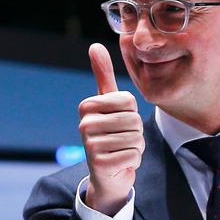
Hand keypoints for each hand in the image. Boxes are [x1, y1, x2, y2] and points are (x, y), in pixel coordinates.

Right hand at [79, 44, 142, 215]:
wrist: (107, 174)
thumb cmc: (111, 134)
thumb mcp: (108, 104)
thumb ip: (103, 75)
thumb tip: (95, 46)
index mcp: (87, 106)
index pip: (128, 101)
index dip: (131, 113)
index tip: (119, 122)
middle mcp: (84, 125)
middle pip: (133, 120)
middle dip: (135, 132)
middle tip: (121, 140)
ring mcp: (90, 145)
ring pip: (135, 138)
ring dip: (135, 147)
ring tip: (121, 151)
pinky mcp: (99, 165)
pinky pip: (133, 155)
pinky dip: (133, 161)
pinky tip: (120, 163)